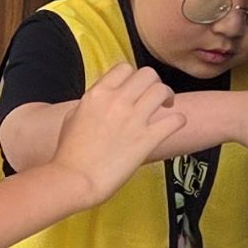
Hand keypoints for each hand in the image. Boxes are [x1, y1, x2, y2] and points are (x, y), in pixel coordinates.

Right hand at [56, 65, 184, 203]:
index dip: (133, 76)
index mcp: (97, 94)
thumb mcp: (72, 118)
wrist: (75, 179)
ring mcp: (133, 119)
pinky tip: (174, 124)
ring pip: (162, 90)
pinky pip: (175, 120)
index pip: (125, 67)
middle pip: (148, 74)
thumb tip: (100, 101)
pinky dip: (178, 120)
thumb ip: (90, 104)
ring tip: (167, 107)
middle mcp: (117, 101)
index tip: (135, 88)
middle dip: (154, 83)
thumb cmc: (69, 154)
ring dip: (168, 96)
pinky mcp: (147, 140)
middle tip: (154, 97)